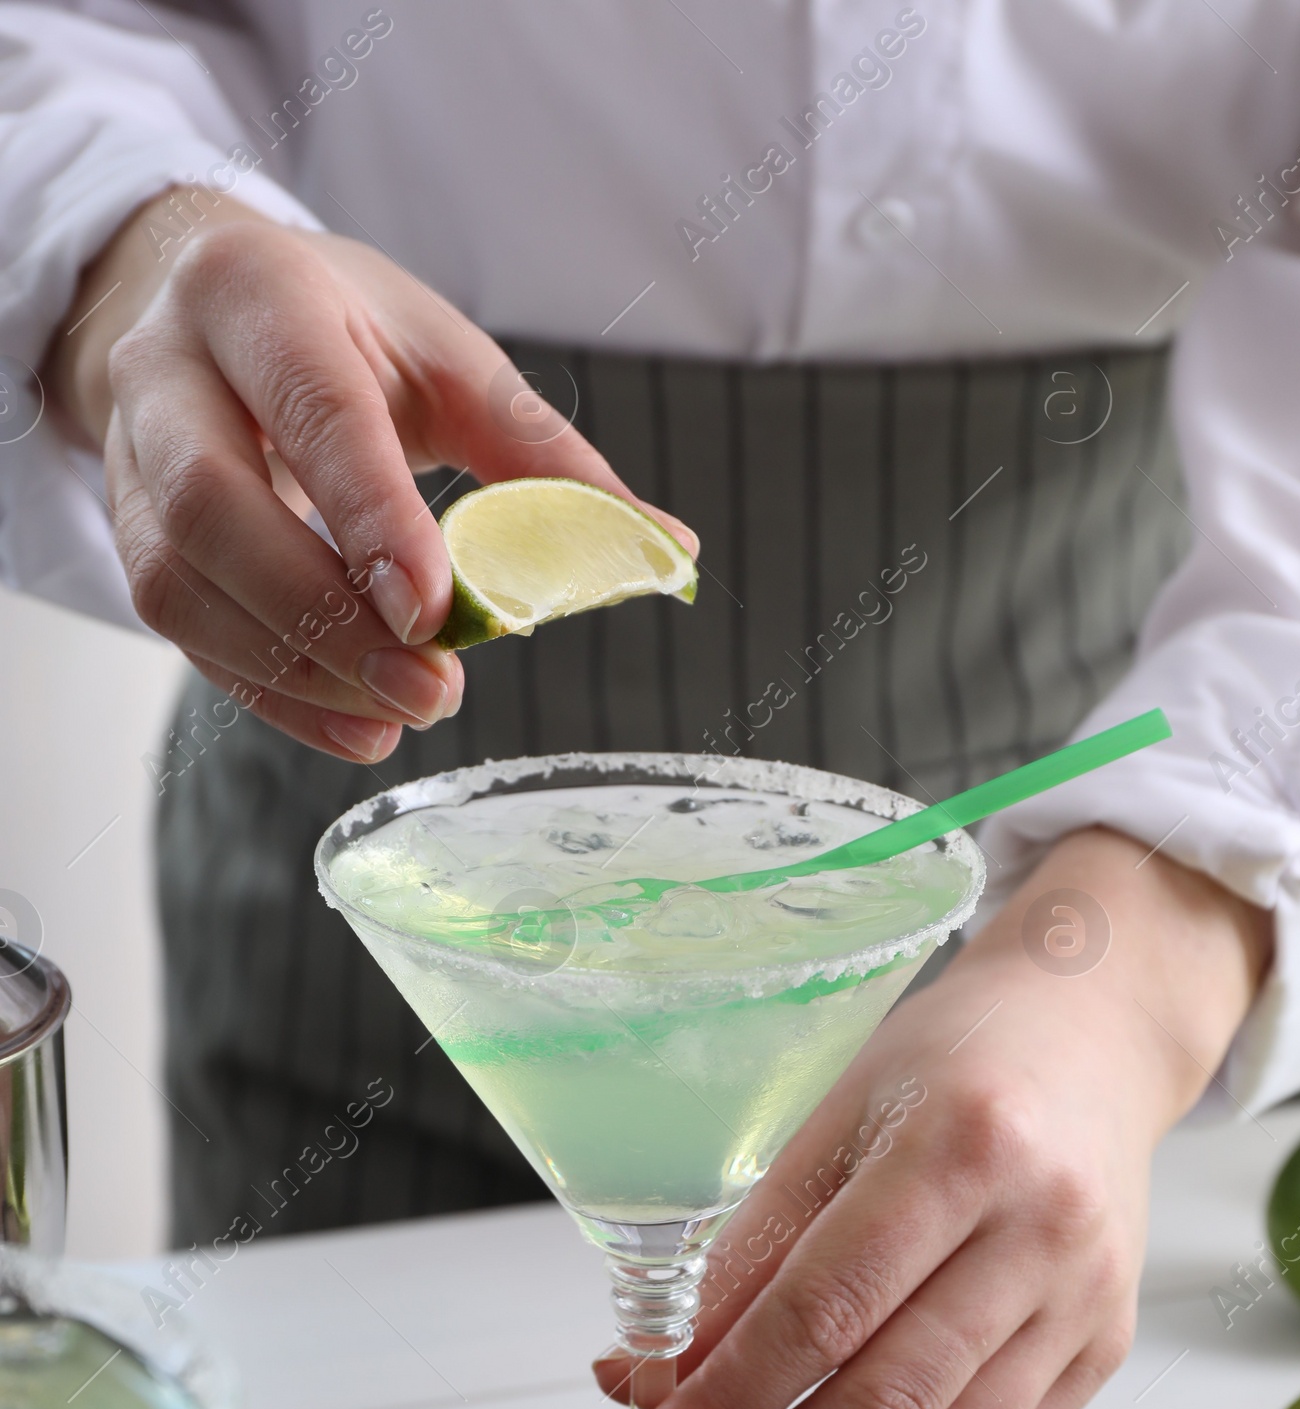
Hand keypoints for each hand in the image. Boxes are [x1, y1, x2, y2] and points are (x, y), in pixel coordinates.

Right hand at [43, 189, 694, 761]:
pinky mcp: (131, 532)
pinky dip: (272, 695)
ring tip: (399, 714)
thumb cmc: (346, 336)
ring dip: (297, 670)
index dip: (369, 514)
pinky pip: (180, 632)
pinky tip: (355, 725)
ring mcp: (132, 455)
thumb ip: (548, 459)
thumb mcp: (450, 365)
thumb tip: (667, 550)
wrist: (205, 313)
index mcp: (259, 292)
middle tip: (432, 691)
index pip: (311, 407)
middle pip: (216, 507)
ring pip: (181, 582)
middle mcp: (171, 368)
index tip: (432, 610)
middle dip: (326, 619)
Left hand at [597, 827, 1269, 1408]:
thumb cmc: (949, 1066)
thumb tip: (655, 1387)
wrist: (1095, 1037)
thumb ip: (750, 1257)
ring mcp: (1083, 1305)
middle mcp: (1040, 1233)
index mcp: (963, 1146)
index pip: (825, 1310)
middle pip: (887, 1408)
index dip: (728, 1406)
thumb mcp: (831, 1121)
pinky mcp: (1100, 1358)